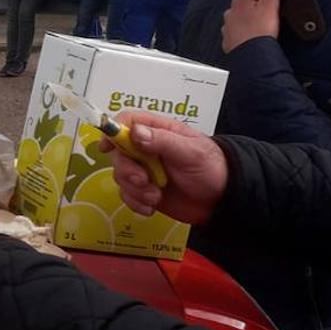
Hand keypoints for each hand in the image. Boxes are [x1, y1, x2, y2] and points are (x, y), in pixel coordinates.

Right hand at [98, 112, 227, 223]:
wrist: (223, 200)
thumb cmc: (211, 168)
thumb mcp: (190, 152)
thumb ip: (163, 141)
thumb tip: (134, 132)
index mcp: (158, 131)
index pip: (127, 121)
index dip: (113, 130)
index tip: (107, 146)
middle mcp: (147, 149)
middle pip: (118, 153)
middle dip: (127, 170)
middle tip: (143, 181)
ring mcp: (145, 171)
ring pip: (120, 176)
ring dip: (134, 190)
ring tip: (156, 197)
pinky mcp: (145, 191)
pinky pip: (127, 196)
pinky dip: (136, 204)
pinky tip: (152, 208)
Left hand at [221, 0, 278, 52]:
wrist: (251, 56)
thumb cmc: (260, 30)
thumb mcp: (271, 5)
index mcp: (240, 0)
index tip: (277, 4)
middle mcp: (230, 12)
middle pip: (250, 7)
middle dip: (260, 11)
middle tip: (271, 18)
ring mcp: (228, 28)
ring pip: (243, 21)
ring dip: (252, 24)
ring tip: (263, 31)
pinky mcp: (229, 42)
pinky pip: (240, 35)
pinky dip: (247, 36)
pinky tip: (255, 40)